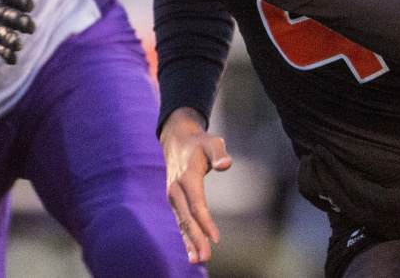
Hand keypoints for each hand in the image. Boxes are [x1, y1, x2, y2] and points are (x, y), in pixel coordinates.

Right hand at [160, 108, 231, 263]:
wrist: (177, 140)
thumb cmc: (199, 143)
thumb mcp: (212, 142)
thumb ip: (219, 153)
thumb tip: (226, 164)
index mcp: (187, 175)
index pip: (197, 203)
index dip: (205, 221)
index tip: (215, 238)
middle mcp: (177, 188)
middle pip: (187, 217)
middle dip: (196, 238)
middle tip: (205, 257)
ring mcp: (174, 195)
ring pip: (182, 221)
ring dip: (189, 241)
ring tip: (197, 260)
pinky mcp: (175, 201)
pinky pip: (181, 220)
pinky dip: (186, 236)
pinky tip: (192, 251)